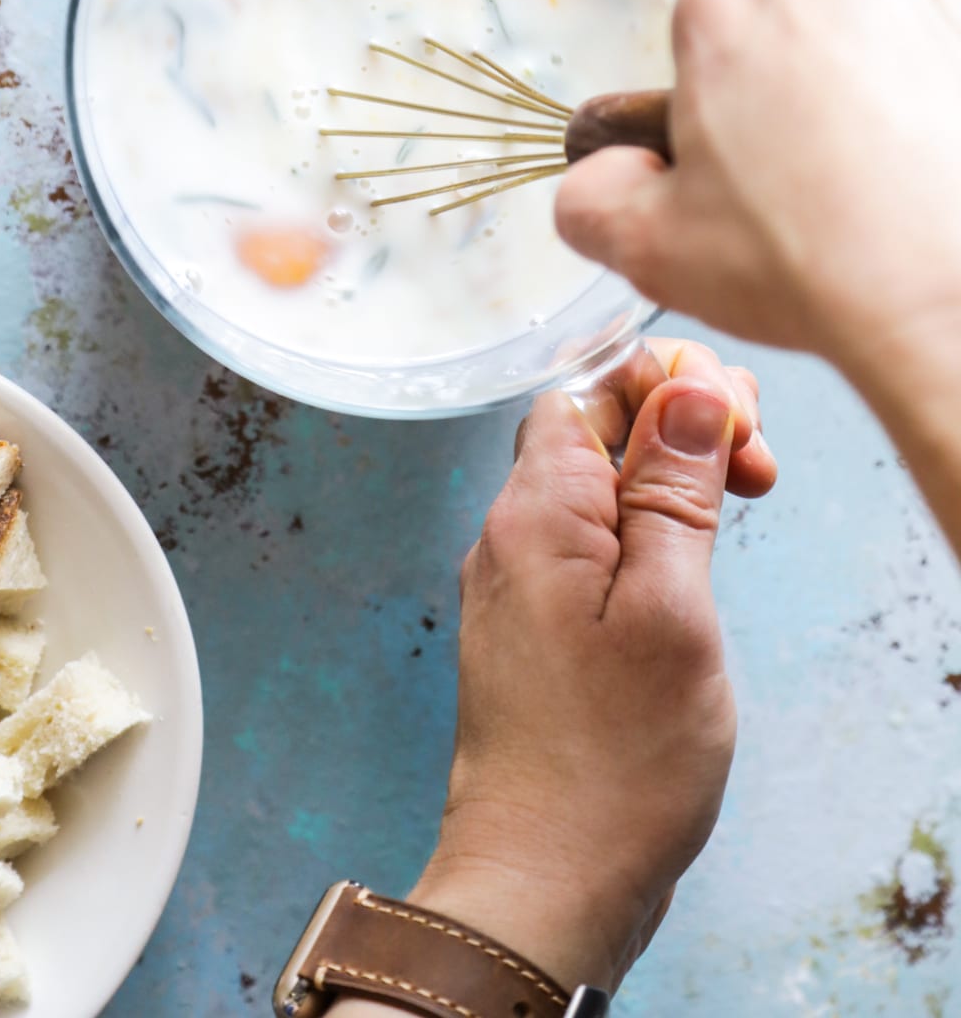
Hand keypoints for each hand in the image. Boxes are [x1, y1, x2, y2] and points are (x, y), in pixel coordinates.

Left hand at [408, 339, 771, 995]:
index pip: (592, 386)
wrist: (543, 882)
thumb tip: (688, 391)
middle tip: (756, 470)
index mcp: (536, 510)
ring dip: (669, 480)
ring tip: (739, 509)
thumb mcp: (671, 609)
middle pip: (595, 427)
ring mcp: (520, 583)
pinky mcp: (538, 628)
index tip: (737, 429)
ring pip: (596, 486)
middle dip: (679, 427)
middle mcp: (513, 533)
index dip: (669, 386)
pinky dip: (645, 533)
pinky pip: (589, 542)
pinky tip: (689, 564)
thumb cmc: (610, 762)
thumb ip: (673, 491)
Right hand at [553, 0, 960, 400]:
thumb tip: (599, 175)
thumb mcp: (647, 247)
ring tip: (887, 162)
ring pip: (879, 4)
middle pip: (794, 1)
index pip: (706, 25)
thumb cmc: (813, 262)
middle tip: (814, 168)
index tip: (747, 157)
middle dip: (797, 68)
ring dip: (876, 60)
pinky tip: (937, 140)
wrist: (954, 301)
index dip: (721, 96)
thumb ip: (589, 196)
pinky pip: (952, 18)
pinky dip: (945, 66)